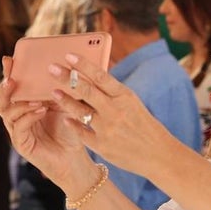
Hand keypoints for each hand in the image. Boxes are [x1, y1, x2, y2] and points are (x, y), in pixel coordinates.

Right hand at [0, 56, 93, 190]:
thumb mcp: (65, 107)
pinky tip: (40, 109)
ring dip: (19, 102)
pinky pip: (19, 127)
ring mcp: (17, 131)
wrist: (75, 160)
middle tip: (12, 78)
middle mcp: (17, 118)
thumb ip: (59, 91)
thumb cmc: (70, 133)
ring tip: (33, 97)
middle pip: (2, 99)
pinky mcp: (22, 144)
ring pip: (7, 113)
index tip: (9, 59)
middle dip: (5, 87)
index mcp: (25, 107)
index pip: (12, 88)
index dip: (8, 74)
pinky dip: (28, 116)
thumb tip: (65, 68)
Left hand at [47, 54, 175, 179]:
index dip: (83, 64)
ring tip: (54, 92)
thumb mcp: (133, 104)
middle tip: (51, 68)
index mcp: (125, 97)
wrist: (159, 155)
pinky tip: (66, 118)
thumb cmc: (146, 126)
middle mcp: (115, 110)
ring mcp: (107, 128)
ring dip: (64, 100)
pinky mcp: (102, 145)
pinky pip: (81, 132)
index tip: (67, 55)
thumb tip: (91, 77)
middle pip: (85, 90)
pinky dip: (72, 123)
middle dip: (66, 77)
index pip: (100, 76)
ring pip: (79, 110)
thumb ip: (113, 93)